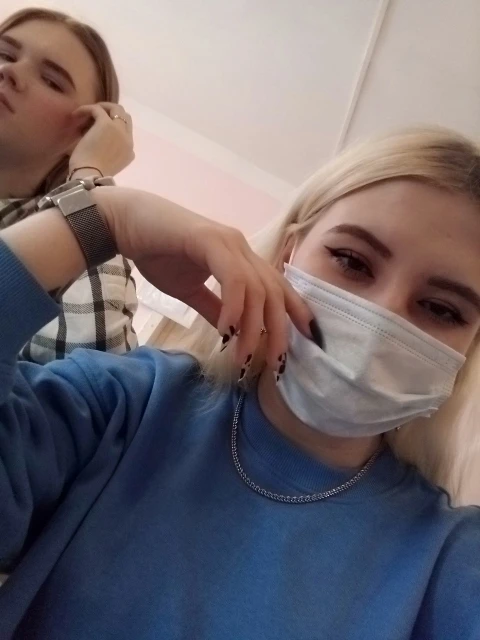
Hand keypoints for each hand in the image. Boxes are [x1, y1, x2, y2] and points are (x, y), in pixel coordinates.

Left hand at [69, 103, 133, 177]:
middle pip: (125, 117)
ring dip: (102, 107)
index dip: (113, 127)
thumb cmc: (93, 175)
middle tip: (94, 115)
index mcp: (129, 152)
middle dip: (111, 113)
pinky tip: (75, 114)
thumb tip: (97, 141)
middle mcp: (128, 139)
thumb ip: (109, 153)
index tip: (97, 130)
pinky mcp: (106, 124)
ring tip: (86, 112)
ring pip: (116, 109)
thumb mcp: (107, 164)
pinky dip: (86, 109)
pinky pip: (97, 109)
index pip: (126, 132)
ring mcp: (119, 130)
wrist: (89, 176)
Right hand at [97, 188, 312, 366]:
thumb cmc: (156, 253)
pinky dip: (234, 306)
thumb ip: (214, 310)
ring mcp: (227, 242)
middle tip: (275, 364)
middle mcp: (241, 248)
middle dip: (279, 330)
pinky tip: (227, 330)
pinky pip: (233, 278)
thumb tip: (233, 335)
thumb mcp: (191, 291)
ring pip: (257, 288)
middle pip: (274, 292)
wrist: (124, 224)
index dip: (297, 312)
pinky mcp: (210, 240)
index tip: (308, 340)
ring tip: (242, 356)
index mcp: (241, 259)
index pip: (278, 287)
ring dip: (253, 326)